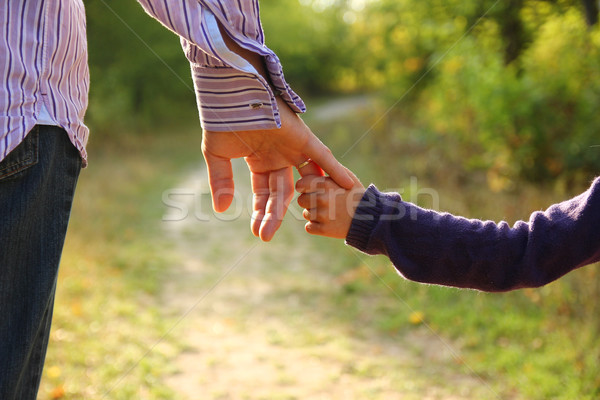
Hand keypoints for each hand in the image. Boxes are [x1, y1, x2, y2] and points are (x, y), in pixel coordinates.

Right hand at [202, 97, 353, 241]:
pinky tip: (347, 186)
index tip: (258, 233)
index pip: (265, 193)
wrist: (229, 93)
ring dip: (311, 199)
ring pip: (307, 179)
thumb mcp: (217, 155)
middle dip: (274, 214)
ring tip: (318, 221)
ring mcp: (293, 148)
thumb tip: (221, 209)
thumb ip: (221, 180)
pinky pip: (324, 156)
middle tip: (265, 236)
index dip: (262, 213)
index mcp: (261, 161)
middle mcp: (280, 157)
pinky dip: (336, 170)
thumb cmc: (221, 120)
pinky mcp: (303, 137)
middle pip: (283, 192)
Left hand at [296, 166, 364, 238]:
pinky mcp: (324, 230)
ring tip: (328, 213)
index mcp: (325, 184)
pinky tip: (328, 223)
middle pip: (301, 200)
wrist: (370, 218)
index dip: (304, 187)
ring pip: (306, 214)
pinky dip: (316, 227)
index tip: (308, 189)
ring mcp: (322, 215)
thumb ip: (331, 169)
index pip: (301, 184)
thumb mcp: (347, 177)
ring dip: (313, 215)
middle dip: (309, 201)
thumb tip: (315, 160)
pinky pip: (309, 228)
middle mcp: (321, 199)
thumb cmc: (357, 195)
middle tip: (322, 202)